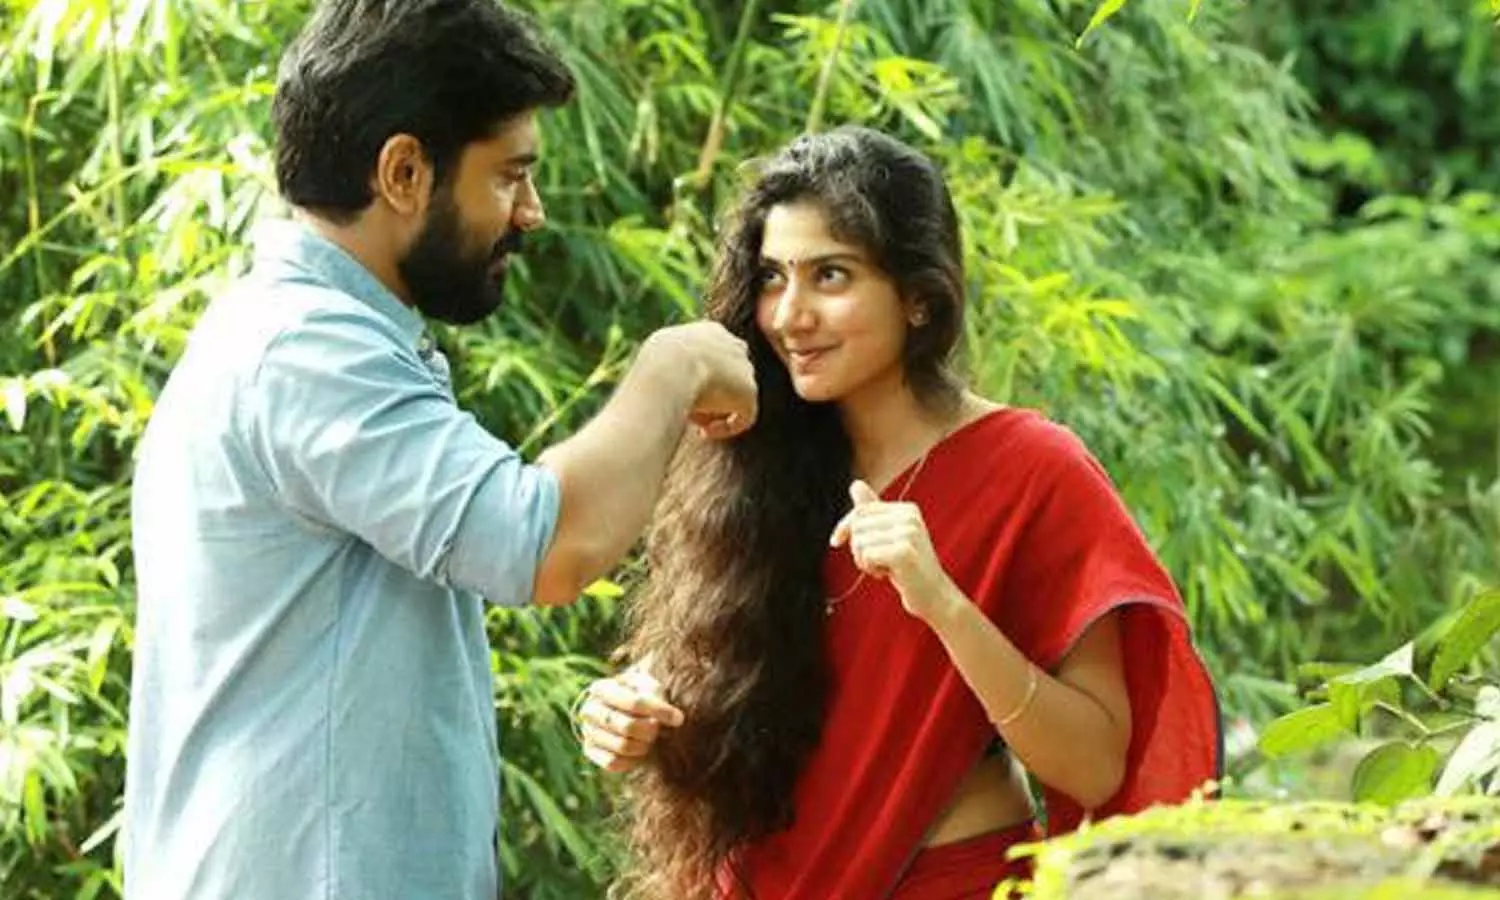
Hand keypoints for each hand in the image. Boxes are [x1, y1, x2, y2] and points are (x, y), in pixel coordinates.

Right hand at [575, 667, 683, 772]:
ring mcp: (587, 731)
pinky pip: (612, 762)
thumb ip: (658, 696)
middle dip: (650, 730)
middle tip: (659, 730)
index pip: (635, 701)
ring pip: (622, 746)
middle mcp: (589, 709)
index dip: (659, 711)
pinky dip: (631, 760)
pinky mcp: (589, 750)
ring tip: (650, 739)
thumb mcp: (647, 685)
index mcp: (602, 688)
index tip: (679, 718)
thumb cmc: (637, 693)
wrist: (618, 707)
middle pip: (627, 726)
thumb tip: (675, 718)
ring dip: (643, 745)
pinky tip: (639, 752)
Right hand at [643, 322, 757, 439]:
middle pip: (729, 375)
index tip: (684, 391)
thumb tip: (675, 380)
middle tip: (691, 409)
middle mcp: (734, 345)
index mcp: (711, 331)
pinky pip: (744, 417)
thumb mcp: (657, 356)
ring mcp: (745, 369)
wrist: (667, 370)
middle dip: (713, 394)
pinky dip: (725, 428)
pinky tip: (703, 432)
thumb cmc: (655, 365)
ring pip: (735, 397)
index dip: (702, 376)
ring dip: (715, 411)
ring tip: (692, 420)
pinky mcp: (749, 392)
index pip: (716, 355)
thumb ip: (672, 364)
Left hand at [830, 480, 958, 622]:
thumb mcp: (888, 535)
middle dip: (857, 547)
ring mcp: (909, 533)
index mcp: (907, 509)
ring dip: (863, 560)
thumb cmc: (907, 568)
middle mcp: (910, 517)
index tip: (836, 541)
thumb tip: (856, 483)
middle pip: (857, 525)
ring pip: (859, 541)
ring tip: (884, 568)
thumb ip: (873, 511)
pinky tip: (887, 574)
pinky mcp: (904, 552)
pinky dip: (869, 568)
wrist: (933, 596)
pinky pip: (866, 555)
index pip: (861, 510)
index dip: (844, 527)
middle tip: (876, 561)